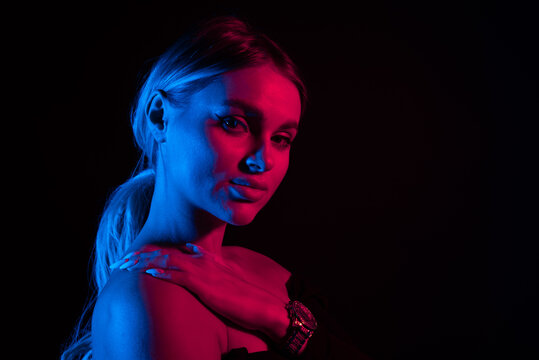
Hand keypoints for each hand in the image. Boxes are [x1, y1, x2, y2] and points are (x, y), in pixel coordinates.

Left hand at [110, 244, 289, 341]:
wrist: (261, 305)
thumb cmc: (242, 295)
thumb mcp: (223, 275)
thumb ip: (207, 263)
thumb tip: (191, 250)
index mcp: (205, 258)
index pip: (172, 249)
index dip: (150, 251)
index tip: (132, 255)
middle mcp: (202, 261)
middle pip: (164, 252)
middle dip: (139, 255)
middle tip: (119, 260)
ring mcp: (203, 272)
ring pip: (167, 261)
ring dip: (143, 262)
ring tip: (125, 263)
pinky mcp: (205, 285)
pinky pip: (180, 276)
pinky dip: (163, 272)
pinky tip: (149, 272)